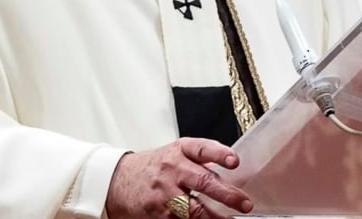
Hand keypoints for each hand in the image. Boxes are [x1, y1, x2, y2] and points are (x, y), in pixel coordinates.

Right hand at [104, 137, 252, 217]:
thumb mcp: (173, 154)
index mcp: (178, 151)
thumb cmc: (152, 167)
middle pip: (203, 181)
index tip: (234, 161)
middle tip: (244, 203)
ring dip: (216, 217)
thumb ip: (198, 160)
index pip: (201, 149)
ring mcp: (165, 192)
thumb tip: (230, 171)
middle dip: (227, 194)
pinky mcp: (159, 212)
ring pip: (195, 209)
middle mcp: (172, 169)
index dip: (219, 154)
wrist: (117, 180)